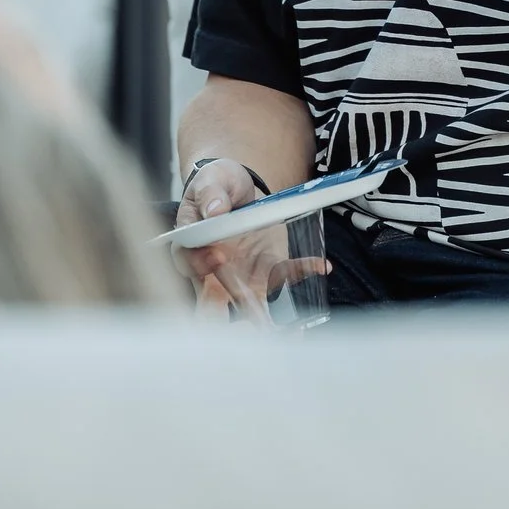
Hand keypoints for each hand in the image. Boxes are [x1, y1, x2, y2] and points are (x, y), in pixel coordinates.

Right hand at [173, 159, 328, 321]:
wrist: (238, 186)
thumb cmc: (217, 184)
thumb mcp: (212, 179)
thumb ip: (211, 194)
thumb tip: (214, 210)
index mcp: (192, 244)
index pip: (189, 262)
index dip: (200, 265)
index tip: (217, 259)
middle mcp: (214, 267)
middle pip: (215, 297)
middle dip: (227, 315)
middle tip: (249, 323)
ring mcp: (241, 272)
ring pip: (250, 300)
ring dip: (265, 314)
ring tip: (286, 329)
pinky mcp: (266, 268)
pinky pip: (284, 274)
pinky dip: (302, 270)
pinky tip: (320, 266)